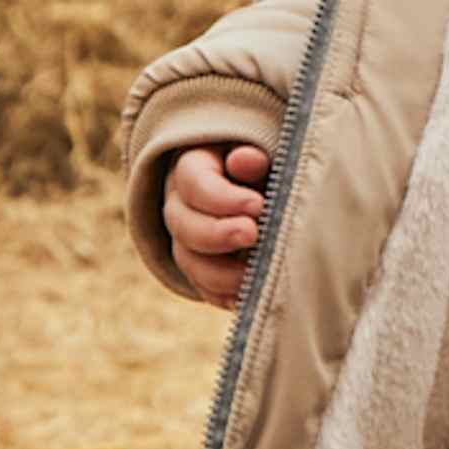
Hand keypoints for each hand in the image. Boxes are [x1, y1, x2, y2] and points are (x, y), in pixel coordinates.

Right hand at [163, 143, 269, 307]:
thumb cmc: (267, 163)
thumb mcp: (262, 151)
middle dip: (217, 234)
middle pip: (183, 225)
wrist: (264, 187)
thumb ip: (254, 158)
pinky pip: (205, 288)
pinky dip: (226, 296)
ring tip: (254, 274)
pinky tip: (250, 297)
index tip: (257, 205)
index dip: (222, 197)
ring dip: (220, 273)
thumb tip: (247, 159)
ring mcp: (188, 241)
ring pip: (189, 262)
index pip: (194, 183)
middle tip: (253, 235)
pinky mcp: (204, 269)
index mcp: (193, 168)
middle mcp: (182, 205)